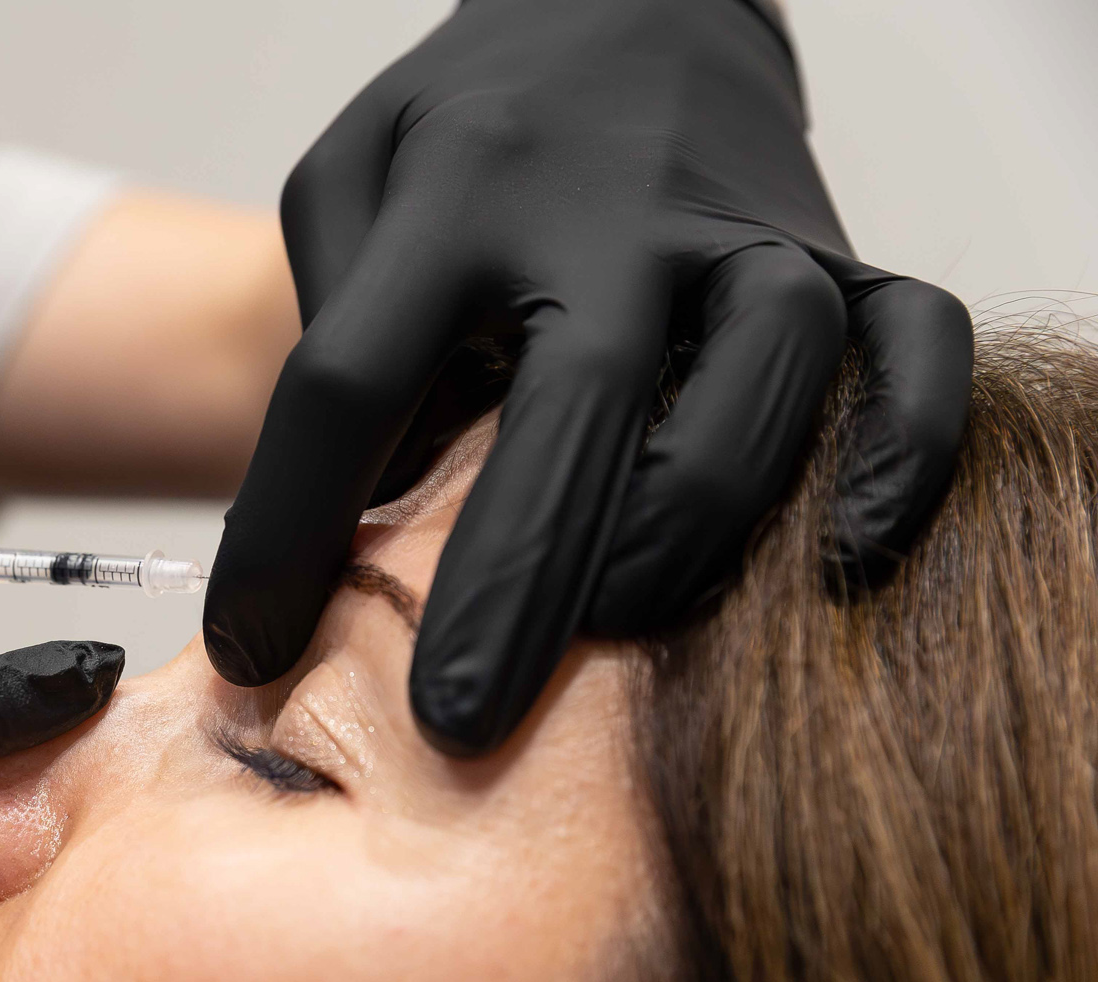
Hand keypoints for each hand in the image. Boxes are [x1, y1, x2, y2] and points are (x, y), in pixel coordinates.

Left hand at [205, 0, 972, 754]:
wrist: (628, 4)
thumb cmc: (470, 133)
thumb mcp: (350, 183)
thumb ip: (339, 329)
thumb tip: (359, 522)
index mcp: (457, 198)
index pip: (349, 382)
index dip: (286, 532)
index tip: (247, 647)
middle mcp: (610, 215)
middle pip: (572, 413)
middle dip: (508, 590)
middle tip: (450, 727)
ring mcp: (741, 230)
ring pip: (759, 389)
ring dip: (685, 535)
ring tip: (608, 632)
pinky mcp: (840, 250)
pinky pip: (917, 352)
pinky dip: (898, 457)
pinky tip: (834, 563)